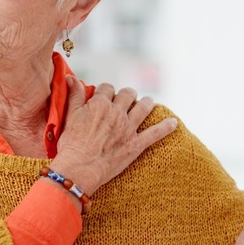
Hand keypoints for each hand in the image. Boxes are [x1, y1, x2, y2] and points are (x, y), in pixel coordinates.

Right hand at [50, 76, 176, 195]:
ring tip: (148, 101)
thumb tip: (71, 77)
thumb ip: (74, 95)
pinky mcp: (136, 144)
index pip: (107, 88)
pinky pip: (155, 133)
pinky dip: (166, 127)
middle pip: (128, 94)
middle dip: (127, 94)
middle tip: (126, 98)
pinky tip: (173, 122)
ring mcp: (128, 128)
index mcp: (100, 104)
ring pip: (143, 107)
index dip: (105, 91)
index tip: (104, 95)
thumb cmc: (71, 143)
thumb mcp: (70, 115)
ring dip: (147, 102)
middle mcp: (117, 112)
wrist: (80, 167)